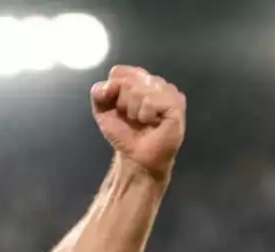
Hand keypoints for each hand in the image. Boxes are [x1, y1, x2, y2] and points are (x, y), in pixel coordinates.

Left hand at [90, 65, 185, 179]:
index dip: (112, 90)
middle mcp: (155, 81)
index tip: (117, 108)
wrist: (136, 156)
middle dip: (123, 104)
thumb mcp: (102, 111)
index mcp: (139, 79)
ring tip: (142, 121)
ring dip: (134, 111)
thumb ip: (98, 93)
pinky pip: (151, 100)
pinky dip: (145, 115)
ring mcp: (168, 90)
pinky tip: (153, 122)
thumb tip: (107, 85)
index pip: (118, 71)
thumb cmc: (124, 133)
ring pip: (138, 90)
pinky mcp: (176, 103)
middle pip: (127, 81)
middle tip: (132, 118)